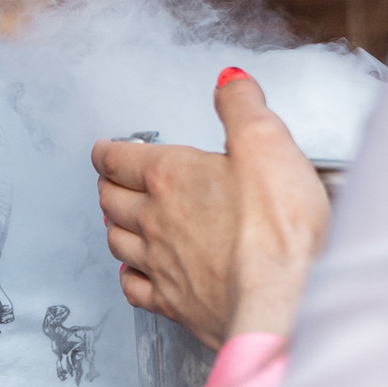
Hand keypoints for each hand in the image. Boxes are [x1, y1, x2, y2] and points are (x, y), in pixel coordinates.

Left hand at [93, 68, 329, 347]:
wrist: (282, 301)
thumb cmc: (278, 228)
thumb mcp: (267, 143)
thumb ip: (242, 107)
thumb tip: (229, 82)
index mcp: (171, 178)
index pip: (120, 159)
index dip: (108, 151)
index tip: (104, 149)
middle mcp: (156, 222)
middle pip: (112, 200)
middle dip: (109, 185)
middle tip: (110, 180)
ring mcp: (161, 265)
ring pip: (118, 242)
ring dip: (114, 226)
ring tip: (116, 219)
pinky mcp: (175, 304)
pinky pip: (134, 288)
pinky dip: (128, 277)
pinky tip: (132, 275)